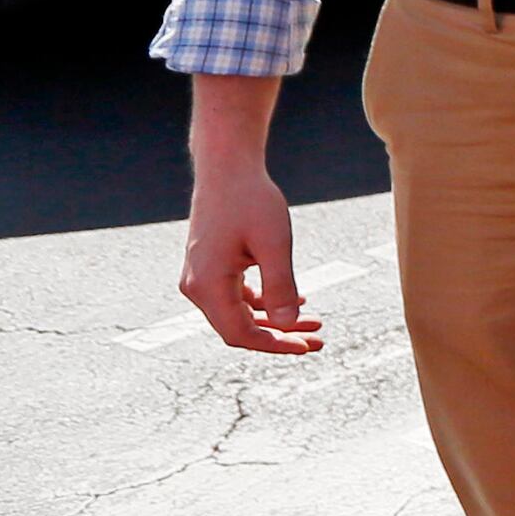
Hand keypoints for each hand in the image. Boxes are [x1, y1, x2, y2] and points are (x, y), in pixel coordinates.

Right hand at [178, 159, 320, 355]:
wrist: (227, 168)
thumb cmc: (250, 200)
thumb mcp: (274, 243)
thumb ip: (281, 285)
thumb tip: (289, 324)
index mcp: (207, 285)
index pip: (240, 333)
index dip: (275, 344)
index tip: (308, 346)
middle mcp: (197, 286)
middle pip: (238, 328)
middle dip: (279, 336)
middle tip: (317, 341)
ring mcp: (201, 277)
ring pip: (239, 313)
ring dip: (275, 321)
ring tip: (312, 324)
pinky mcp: (210, 267)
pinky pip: (236, 296)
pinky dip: (264, 303)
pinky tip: (296, 302)